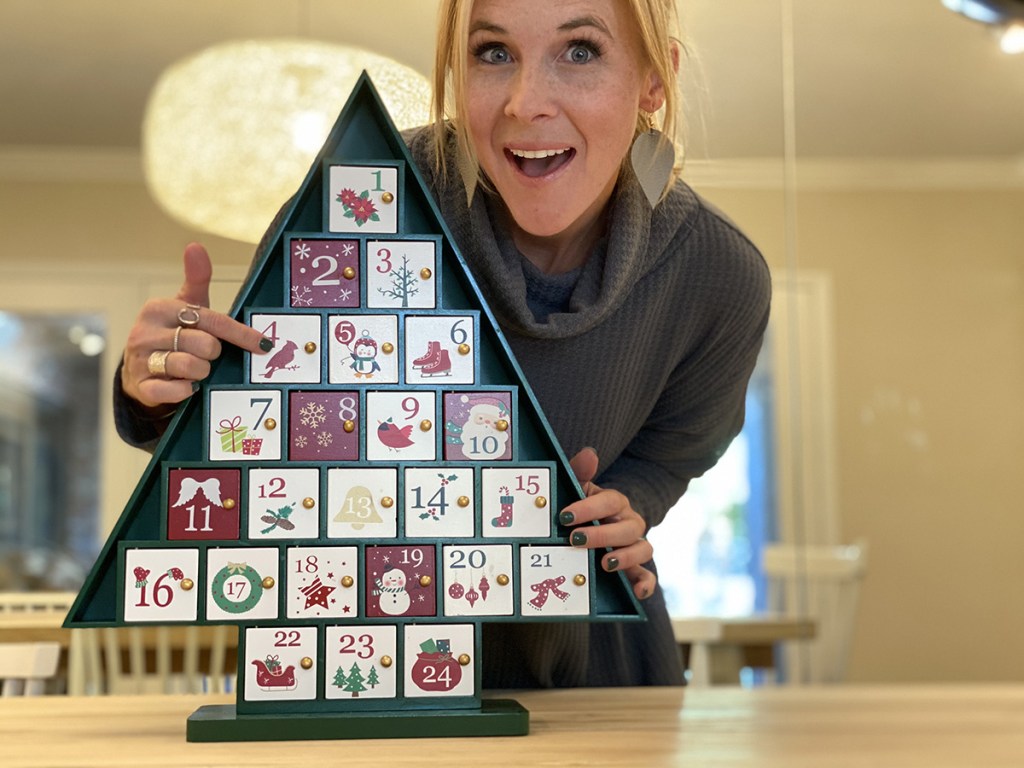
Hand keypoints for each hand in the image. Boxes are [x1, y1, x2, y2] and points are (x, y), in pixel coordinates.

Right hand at [120, 243, 271, 411]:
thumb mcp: (184, 306)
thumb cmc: (172, 333)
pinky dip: (185, 390)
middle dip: (213, 354)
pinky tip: (188, 386)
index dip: (241, 334)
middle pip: (204, 345)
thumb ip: (196, 280)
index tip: (263, 345)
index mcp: (160, 308)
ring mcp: (140, 359)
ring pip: (189, 366)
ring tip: (197, 369)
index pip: (210, 319)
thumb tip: (195, 246)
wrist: (139, 370)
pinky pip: (170, 390)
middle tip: (209, 355)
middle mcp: (146, 332)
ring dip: (201, 372)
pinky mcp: (139, 386)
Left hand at [561, 448, 655, 600]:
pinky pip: (648, 577)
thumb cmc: (581, 509)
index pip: (609, 501)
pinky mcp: (635, 570)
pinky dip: (646, 584)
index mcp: (615, 503)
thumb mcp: (577, 491)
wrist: (587, 534)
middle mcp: (630, 523)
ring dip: (626, 556)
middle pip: (627, 527)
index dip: (589, 507)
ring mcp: (634, 546)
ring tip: (604, 563)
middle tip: (575, 540)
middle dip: (601, 534)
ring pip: (643, 548)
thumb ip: (580, 472)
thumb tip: (590, 453)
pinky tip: (636, 592)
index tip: (565, 515)